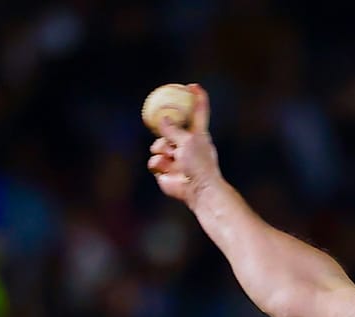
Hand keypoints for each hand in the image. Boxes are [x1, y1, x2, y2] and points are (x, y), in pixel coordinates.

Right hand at [146, 84, 220, 205]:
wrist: (199, 192)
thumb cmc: (200, 165)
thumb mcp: (187, 141)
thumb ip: (173, 129)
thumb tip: (162, 118)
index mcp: (198, 135)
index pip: (198, 112)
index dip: (197, 98)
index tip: (193, 86)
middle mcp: (187, 145)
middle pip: (170, 129)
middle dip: (165, 131)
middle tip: (163, 128)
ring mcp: (176, 158)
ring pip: (158, 145)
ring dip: (161, 149)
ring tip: (170, 158)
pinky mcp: (166, 171)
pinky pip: (154, 161)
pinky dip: (158, 164)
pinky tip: (166, 170)